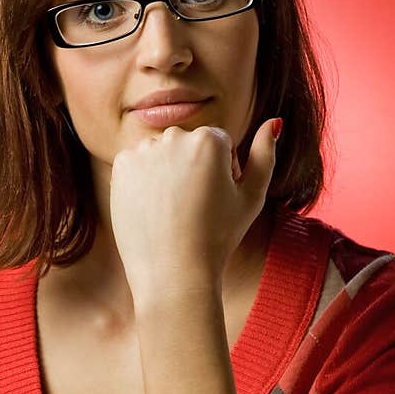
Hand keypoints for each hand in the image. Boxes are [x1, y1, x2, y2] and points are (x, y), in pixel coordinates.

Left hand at [109, 119, 279, 301]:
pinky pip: (137, 164)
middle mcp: (173, 137)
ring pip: (161, 152)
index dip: (223, 171)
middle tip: (196, 205)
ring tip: (174, 208)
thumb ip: (266, 153)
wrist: (174, 272)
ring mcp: (143, 151)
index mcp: (208, 139)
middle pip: (188, 144)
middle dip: (194, 166)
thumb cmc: (218, 236)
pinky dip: (144, 180)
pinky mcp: (121, 167)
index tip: (217, 198)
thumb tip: (274, 121)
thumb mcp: (253, 196)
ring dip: (168, 171)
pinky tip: (153, 207)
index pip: (218, 142)